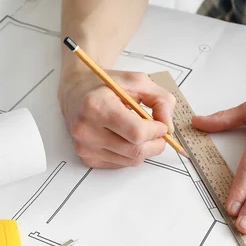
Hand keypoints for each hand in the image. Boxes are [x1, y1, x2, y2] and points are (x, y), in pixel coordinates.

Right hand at [59, 69, 175, 167]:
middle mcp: (86, 129)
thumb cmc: (106, 85)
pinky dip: (130, 155)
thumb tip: (169, 127)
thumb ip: (161, 100)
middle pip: (135, 151)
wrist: (76, 90)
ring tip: (142, 132)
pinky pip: (120, 164)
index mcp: (97, 106)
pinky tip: (125, 138)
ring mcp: (84, 146)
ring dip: (144, 150)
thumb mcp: (138, 81)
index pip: (137, 133)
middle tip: (160, 133)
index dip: (156, 131)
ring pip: (130, 161)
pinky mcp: (86, 158)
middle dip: (155, 144)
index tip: (162, 125)